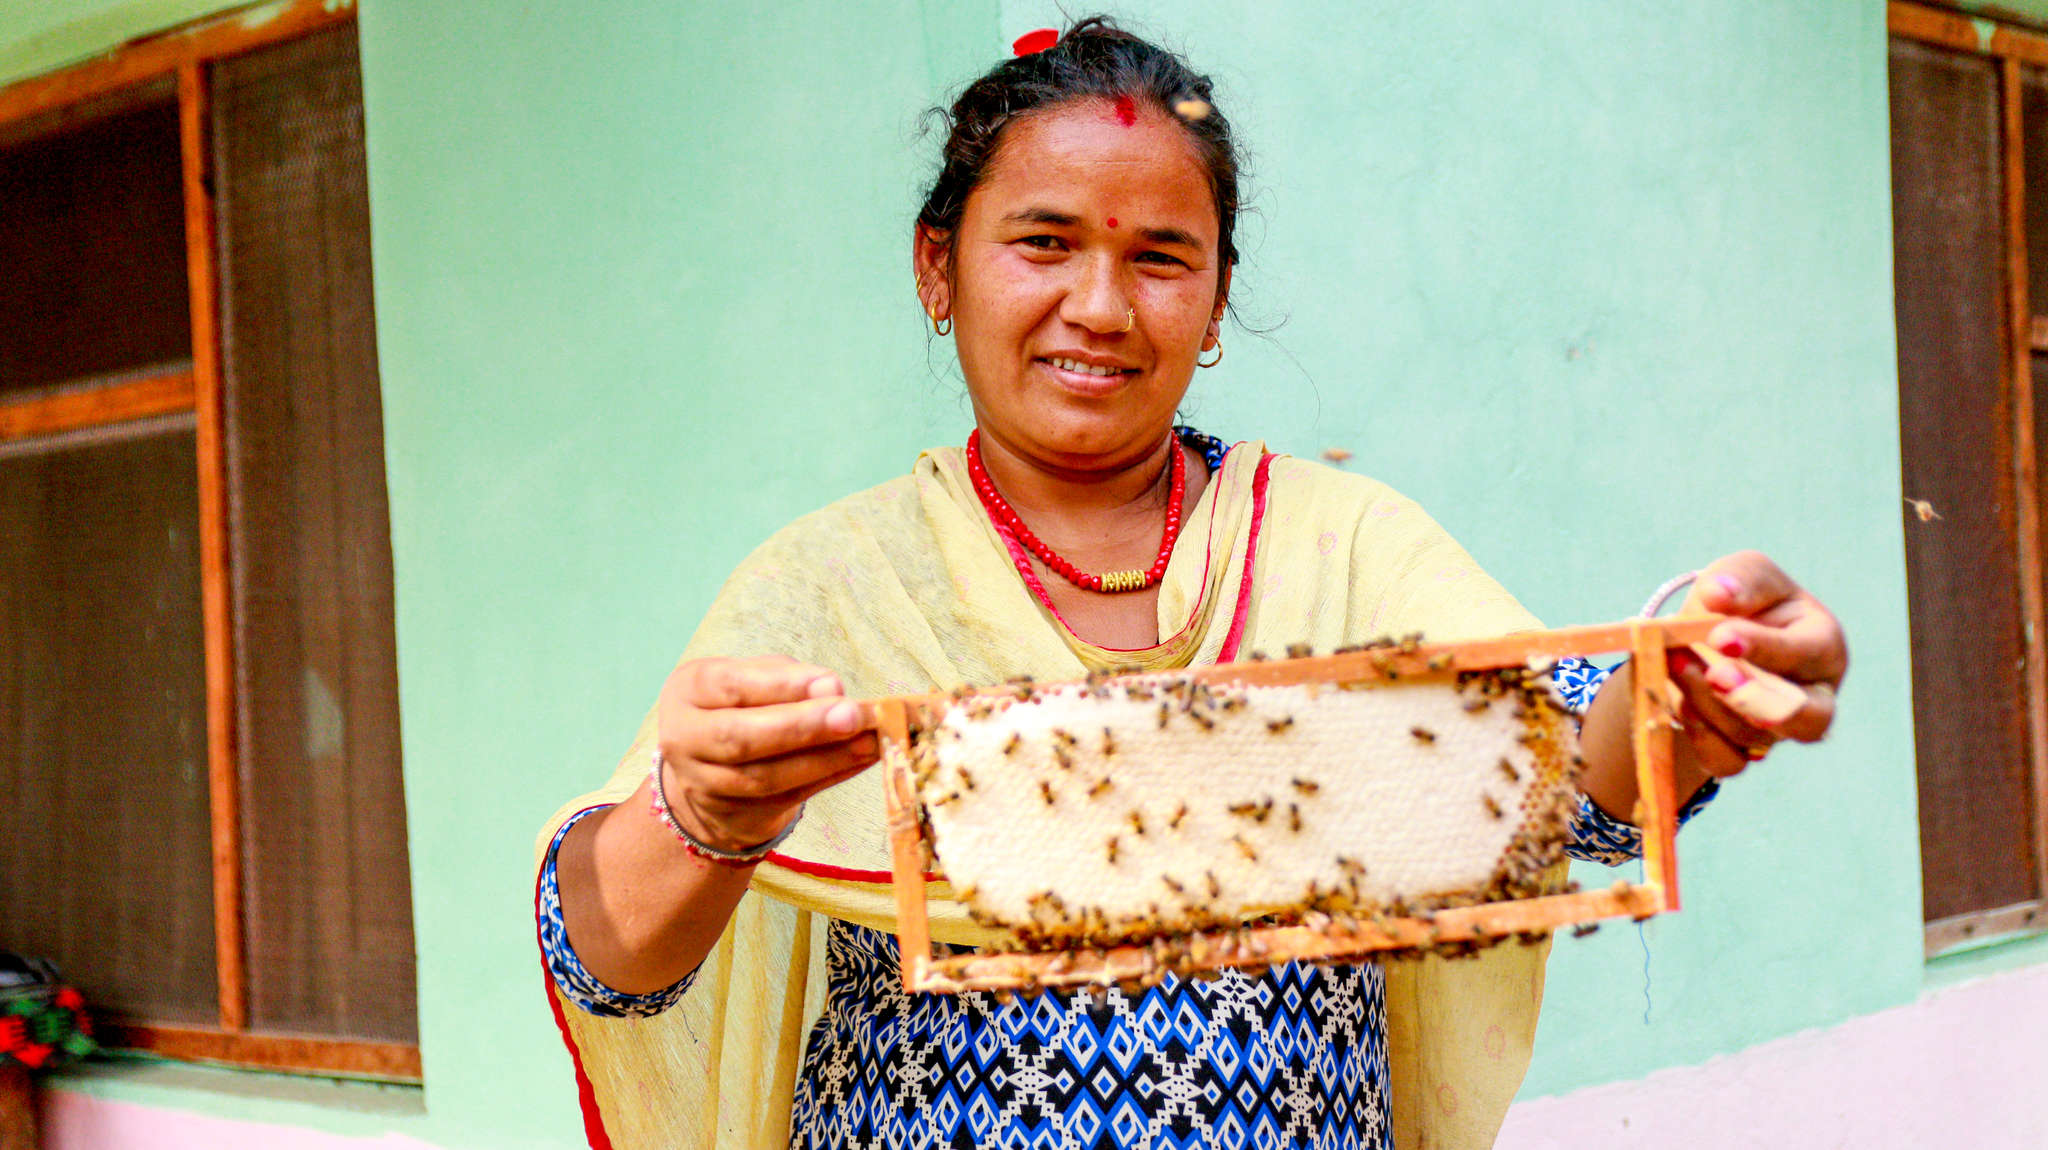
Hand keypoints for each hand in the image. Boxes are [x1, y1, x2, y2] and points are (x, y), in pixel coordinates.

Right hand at [655, 655, 879, 851]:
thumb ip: (788, 678)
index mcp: (688, 690)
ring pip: (764, 777)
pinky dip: (828, 778)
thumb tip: (832, 690)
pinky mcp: (731, 815)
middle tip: (852, 716)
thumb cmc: (741, 705)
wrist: (710, 765)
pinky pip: (786, 799)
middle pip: (740, 738)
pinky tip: (860, 760)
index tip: (832, 684)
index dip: (783, 687)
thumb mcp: (753, 678)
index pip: (732, 687)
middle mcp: (684, 738)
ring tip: (868, 742)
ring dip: (823, 760)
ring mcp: (703, 784)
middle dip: (802, 727)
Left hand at [1668, 551, 1846, 777]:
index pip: (1806, 654)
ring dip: (1706, 702)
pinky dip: (1699, 737)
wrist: (1704, 636)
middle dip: (1755, 699)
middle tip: (1714, 675)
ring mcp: (1778, 729)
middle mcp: (1811, 695)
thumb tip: (1719, 593)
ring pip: (1753, 736)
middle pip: (1810, 720)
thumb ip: (1740, 580)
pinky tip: (1677, 703)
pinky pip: (1727, 763)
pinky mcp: (1743, 750)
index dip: (1765, 648)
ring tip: (1674, 663)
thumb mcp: (1745, 575)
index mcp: (1822, 645)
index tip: (1721, 636)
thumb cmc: (1740, 601)